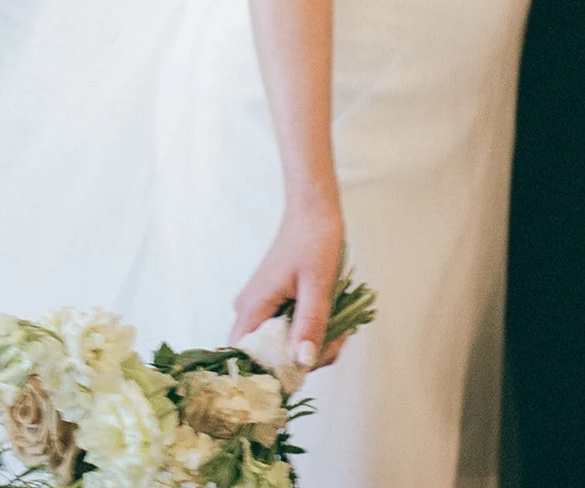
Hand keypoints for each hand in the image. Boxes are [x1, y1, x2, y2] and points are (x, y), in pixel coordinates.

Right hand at [229, 200, 343, 368]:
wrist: (313, 210)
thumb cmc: (314, 241)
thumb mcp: (318, 285)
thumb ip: (310, 324)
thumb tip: (302, 363)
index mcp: (253, 307)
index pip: (245, 359)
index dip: (270, 374)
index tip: (304, 370)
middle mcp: (249, 310)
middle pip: (268, 357)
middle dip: (304, 359)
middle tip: (334, 341)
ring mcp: (261, 306)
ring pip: (282, 345)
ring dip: (312, 344)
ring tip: (339, 326)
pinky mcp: (273, 302)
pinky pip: (288, 330)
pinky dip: (310, 331)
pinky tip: (331, 318)